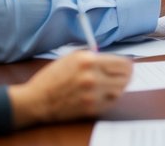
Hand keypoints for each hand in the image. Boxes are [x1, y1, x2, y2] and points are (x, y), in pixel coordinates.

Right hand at [8, 51, 132, 128]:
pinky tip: (104, 93)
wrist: (36, 100)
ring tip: (112, 84)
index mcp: (88, 60)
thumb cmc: (52, 77)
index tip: (128, 66)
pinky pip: (111, 102)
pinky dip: (111, 97)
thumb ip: (94, 56)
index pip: (122, 63)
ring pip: (120, 90)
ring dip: (119, 86)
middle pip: (125, 77)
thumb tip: (114, 59)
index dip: (127, 64)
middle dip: (126, 75)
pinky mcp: (90, 109)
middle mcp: (92, 77)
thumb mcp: (72, 57)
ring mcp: (92, 94)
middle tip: (124, 75)